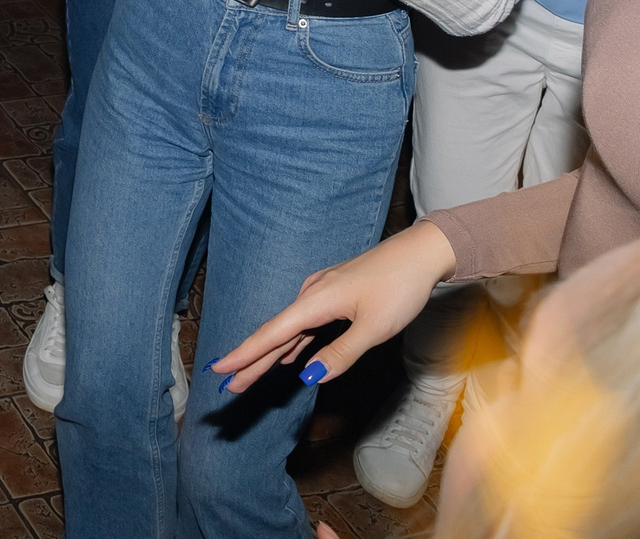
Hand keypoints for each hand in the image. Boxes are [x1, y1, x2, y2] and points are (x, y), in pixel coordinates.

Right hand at [209, 220, 455, 393]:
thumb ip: (341, 354)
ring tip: (250, 376)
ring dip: (271, 355)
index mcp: (315, 302)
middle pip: (275, 335)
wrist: (420, 253)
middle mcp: (311, 296)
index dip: (245, 354)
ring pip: (290, 330)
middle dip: (251, 362)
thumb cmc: (399, 287)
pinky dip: (293, 343)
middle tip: (229, 386)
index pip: (272, 334)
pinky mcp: (334, 295)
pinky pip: (305, 324)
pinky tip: (289, 357)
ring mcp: (322, 294)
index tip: (218, 369)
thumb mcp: (373, 328)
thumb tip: (310, 377)